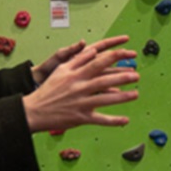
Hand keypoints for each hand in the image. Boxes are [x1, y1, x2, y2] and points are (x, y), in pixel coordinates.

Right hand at [22, 37, 137, 131]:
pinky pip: (100, 119)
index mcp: (75, 74)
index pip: (97, 62)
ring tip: (136, 94)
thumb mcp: (60, 71)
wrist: (34, 111)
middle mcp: (79, 87)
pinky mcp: (80, 118)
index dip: (113, 57)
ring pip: (105, 99)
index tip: (125, 53)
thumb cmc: (48, 90)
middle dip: (122, 77)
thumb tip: (93, 50)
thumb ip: (77, 60)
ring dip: (122, 97)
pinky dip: (113, 121)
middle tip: (136, 75)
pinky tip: (125, 120)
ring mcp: (81, 103)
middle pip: (104, 80)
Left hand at [34, 34, 126, 84]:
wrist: (38, 85)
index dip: (113, 42)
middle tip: (133, 56)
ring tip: (131, 75)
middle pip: (107, 60)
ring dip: (118, 75)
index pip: (101, 46)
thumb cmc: (46, 71)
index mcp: (81, 57)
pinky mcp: (84, 89)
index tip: (125, 39)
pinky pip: (100, 90)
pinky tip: (118, 94)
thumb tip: (83, 42)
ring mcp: (86, 78)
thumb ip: (71, 51)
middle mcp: (85, 66)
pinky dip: (109, 92)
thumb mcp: (58, 59)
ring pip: (106, 75)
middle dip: (121, 58)